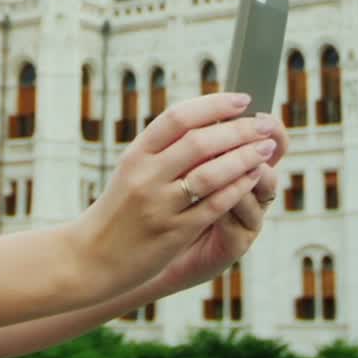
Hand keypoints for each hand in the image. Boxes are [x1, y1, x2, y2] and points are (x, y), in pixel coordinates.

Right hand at [69, 92, 276, 298]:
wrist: (91, 257)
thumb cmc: (119, 209)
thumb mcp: (132, 171)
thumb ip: (164, 149)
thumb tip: (210, 121)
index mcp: (135, 155)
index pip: (178, 117)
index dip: (214, 105)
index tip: (242, 100)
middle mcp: (146, 176)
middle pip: (199, 142)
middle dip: (238, 130)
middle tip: (262, 124)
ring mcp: (160, 205)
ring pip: (211, 173)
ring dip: (244, 157)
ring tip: (266, 148)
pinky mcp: (174, 233)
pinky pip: (214, 205)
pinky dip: (238, 188)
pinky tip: (254, 177)